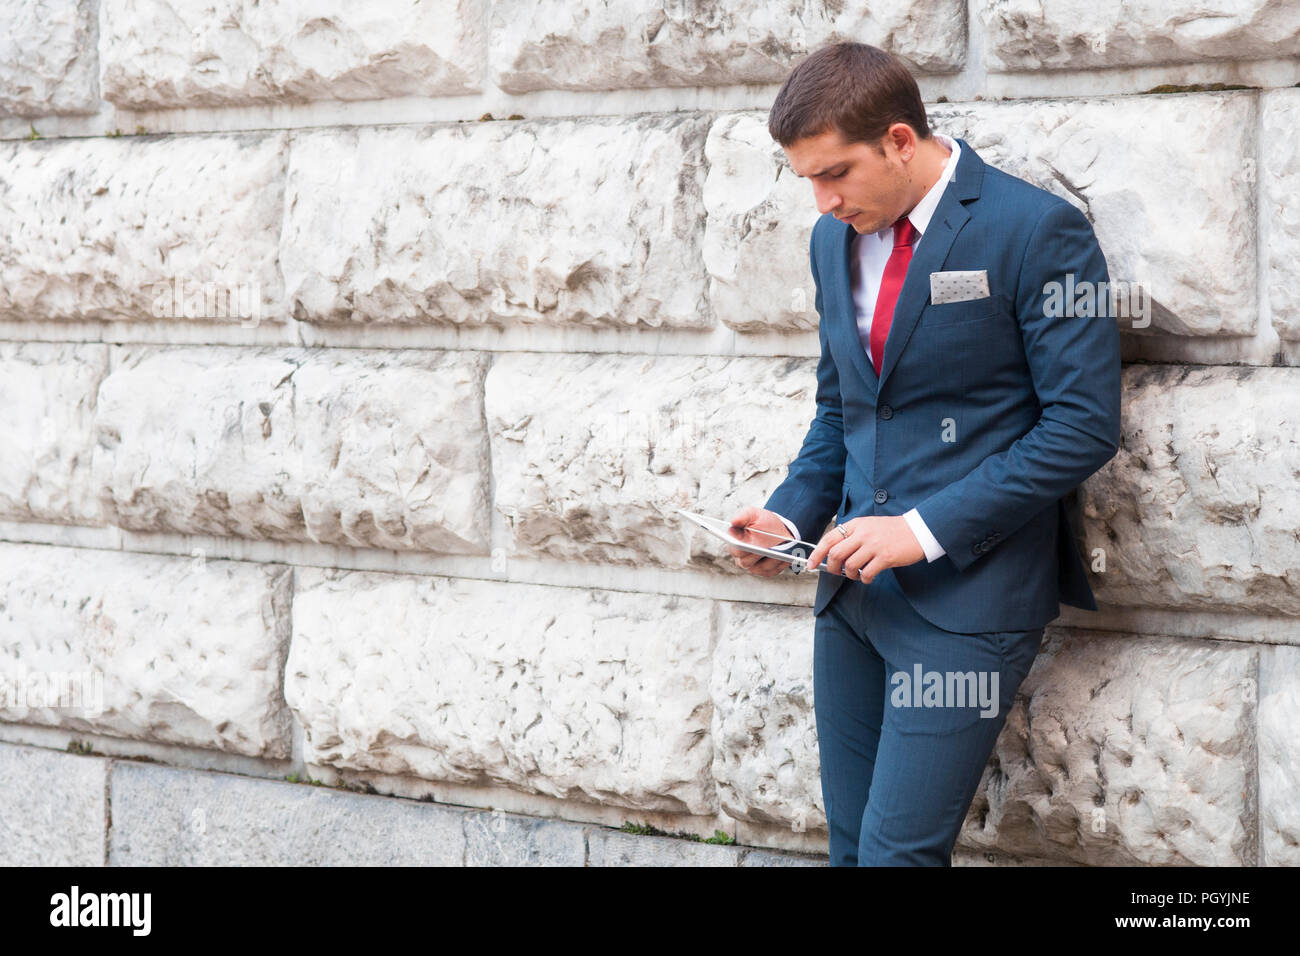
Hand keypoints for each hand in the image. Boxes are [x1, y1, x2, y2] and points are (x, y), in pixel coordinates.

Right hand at [726, 506, 794, 577]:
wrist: (776, 528)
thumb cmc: (762, 521)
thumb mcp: (753, 514)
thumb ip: (742, 516)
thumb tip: (734, 521)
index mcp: (735, 545)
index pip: (736, 550)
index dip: (741, 548)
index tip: (749, 545)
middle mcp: (741, 558)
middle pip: (747, 562)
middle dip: (757, 555)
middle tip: (767, 550)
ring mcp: (753, 567)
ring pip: (761, 567)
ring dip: (772, 561)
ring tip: (781, 554)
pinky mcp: (765, 571)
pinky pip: (772, 570)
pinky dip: (780, 565)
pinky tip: (787, 558)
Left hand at [806, 515, 924, 583]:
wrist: (918, 530)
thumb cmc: (892, 530)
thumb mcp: (869, 525)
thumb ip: (852, 536)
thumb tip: (833, 553)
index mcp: (856, 524)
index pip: (829, 539)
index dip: (817, 553)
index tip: (810, 564)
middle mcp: (863, 533)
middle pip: (836, 554)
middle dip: (832, 567)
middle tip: (836, 572)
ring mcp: (874, 545)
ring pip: (849, 566)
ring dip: (849, 575)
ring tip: (856, 574)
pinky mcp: (885, 557)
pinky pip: (866, 573)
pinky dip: (864, 579)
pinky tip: (868, 577)